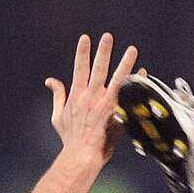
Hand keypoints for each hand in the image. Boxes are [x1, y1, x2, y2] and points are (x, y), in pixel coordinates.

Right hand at [45, 32, 138, 163]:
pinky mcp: (116, 113)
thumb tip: (50, 81)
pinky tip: (143, 73)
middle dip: (103, 51)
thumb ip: (57, 95)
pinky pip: (128, 94)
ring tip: (132, 49)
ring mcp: (104, 104)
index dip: (82, 52)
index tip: (85, 38)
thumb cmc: (70, 138)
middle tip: (108, 36)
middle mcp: (91, 96)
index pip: (79, 68)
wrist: (81, 155)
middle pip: (98, 69)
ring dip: (125, 63)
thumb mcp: (58, 116)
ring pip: (117, 78)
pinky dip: (136, 83)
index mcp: (77, 95)